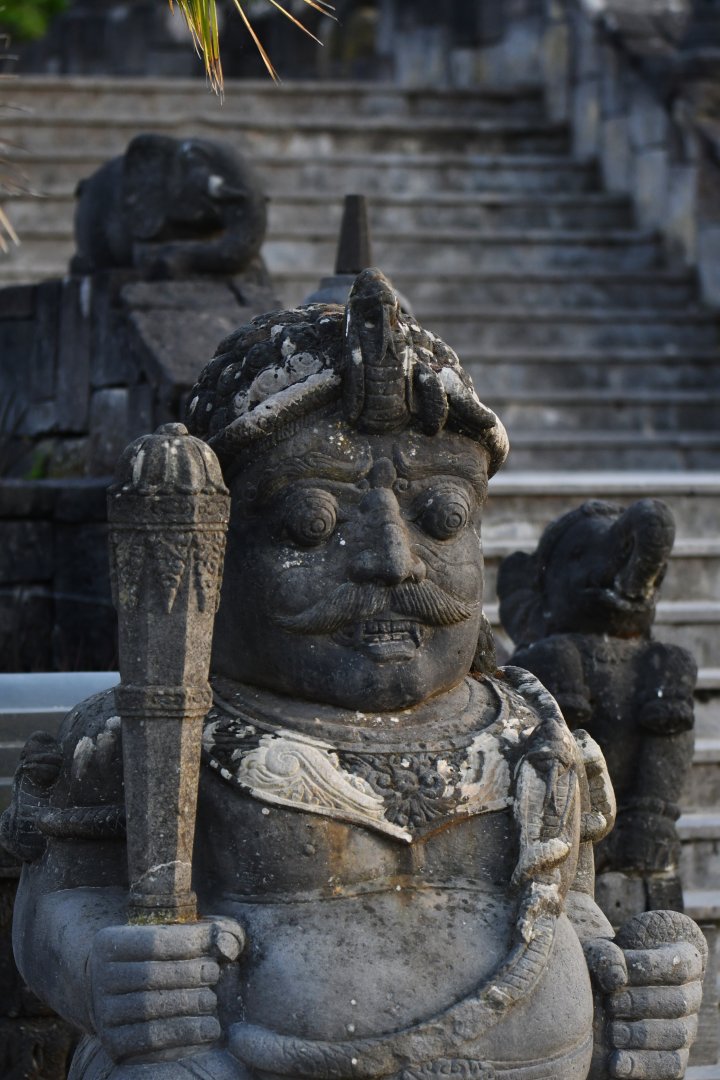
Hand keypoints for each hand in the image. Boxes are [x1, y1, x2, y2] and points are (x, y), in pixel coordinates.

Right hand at [88, 917, 244, 1063]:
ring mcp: (103, 1012)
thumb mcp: (169, 937)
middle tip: (213, 974)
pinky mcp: (113, 1041)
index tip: (212, 943)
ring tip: (211, 1001)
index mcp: (109, 943)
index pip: (152, 942)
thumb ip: (201, 932)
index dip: (187, 943)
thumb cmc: (155, 959)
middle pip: (150, 975)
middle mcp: (99, 977)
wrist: (117, 996)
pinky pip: (149, 1040)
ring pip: (148, 1008)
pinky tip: (207, 1028)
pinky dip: (182, 1033)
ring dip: (187, 1004)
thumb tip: (223, 938)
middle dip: (188, 974)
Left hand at [586, 911, 705, 1078]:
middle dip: (643, 1004)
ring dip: (644, 1035)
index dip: (651, 969)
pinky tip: (617, 1063)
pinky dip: (644, 1065)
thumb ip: (606, 957)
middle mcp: (690, 996)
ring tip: (613, 1033)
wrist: (595, 1002)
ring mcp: (686, 1028)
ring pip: (678, 1034)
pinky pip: (671, 1066)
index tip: (619, 975)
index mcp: (681, 962)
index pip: (678, 965)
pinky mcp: (675, 1057)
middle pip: (680, 1002)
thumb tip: (617, 978)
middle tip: (612, 1005)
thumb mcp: (599, 954)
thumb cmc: (602, 968)